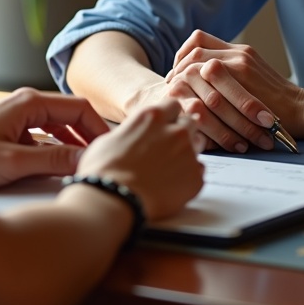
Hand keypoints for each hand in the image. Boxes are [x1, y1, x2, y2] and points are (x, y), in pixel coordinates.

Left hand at [0, 87, 111, 189]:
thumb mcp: (13, 163)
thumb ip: (53, 161)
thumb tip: (87, 161)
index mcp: (28, 103)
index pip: (79, 107)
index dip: (100, 129)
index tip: (113, 149)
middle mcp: (24, 106)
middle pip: (71, 117)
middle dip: (90, 137)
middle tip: (106, 160)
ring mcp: (16, 121)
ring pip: (58, 130)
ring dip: (73, 146)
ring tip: (89, 166)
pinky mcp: (9, 136)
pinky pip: (43, 141)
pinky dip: (56, 153)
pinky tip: (61, 171)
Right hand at [74, 99, 204, 221]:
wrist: (113, 199)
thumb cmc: (105, 170)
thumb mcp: (111, 138)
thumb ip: (133, 131)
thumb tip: (134, 136)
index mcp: (153, 116)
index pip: (173, 105)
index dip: (168, 116)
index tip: (163, 125)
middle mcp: (175, 131)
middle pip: (189, 123)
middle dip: (181, 132)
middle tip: (167, 147)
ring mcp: (188, 154)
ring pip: (197, 146)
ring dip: (187, 152)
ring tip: (169, 167)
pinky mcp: (195, 178)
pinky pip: (198, 172)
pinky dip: (187, 177)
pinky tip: (171, 185)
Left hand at [160, 31, 303, 152]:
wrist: (303, 109)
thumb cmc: (276, 105)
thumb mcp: (253, 82)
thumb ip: (232, 77)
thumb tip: (201, 86)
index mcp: (240, 51)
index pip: (199, 40)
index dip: (182, 55)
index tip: (177, 73)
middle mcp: (239, 52)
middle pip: (194, 48)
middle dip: (177, 67)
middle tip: (172, 85)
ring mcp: (241, 63)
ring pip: (197, 59)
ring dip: (182, 76)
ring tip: (178, 94)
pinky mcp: (243, 77)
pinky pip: (207, 74)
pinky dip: (193, 87)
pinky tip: (190, 102)